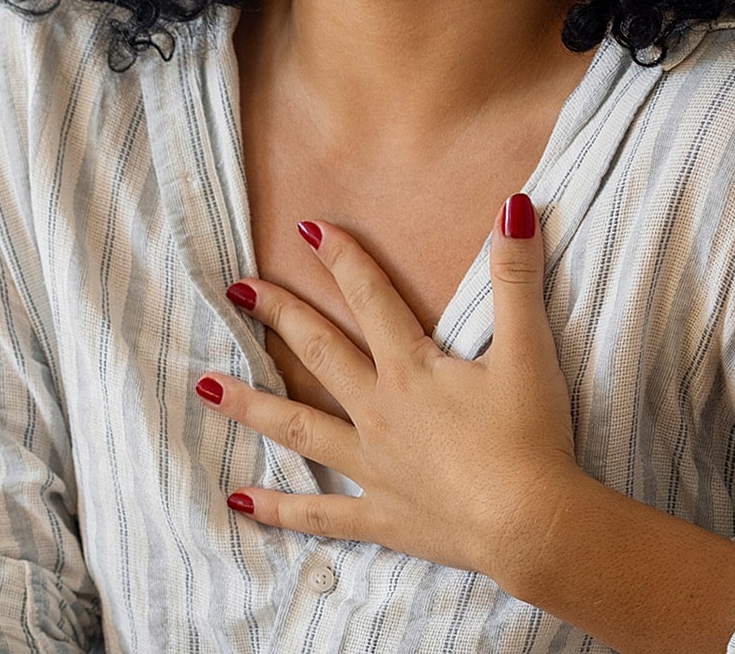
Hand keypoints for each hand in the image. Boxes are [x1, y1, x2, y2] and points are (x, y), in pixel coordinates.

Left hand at [194, 193, 583, 587]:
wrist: (532, 527)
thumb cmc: (530, 438)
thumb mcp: (528, 349)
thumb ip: (516, 277)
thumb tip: (516, 207)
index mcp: (411, 369)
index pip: (369, 297)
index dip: (342, 258)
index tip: (307, 228)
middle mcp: (379, 411)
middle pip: (319, 353)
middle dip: (279, 315)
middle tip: (238, 289)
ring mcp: (372, 466)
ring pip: (298, 428)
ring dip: (249, 405)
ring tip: (203, 387)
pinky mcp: (380, 516)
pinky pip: (319, 513)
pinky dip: (278, 509)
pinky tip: (240, 501)